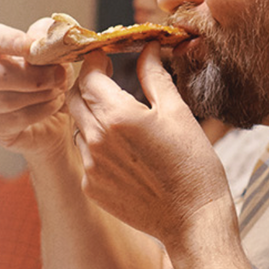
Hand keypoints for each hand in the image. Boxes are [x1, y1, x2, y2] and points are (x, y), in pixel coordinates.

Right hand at [0, 19, 76, 157]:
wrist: (55, 116)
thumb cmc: (48, 77)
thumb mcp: (52, 52)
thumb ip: (48, 36)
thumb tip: (45, 36)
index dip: (11, 42)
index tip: (34, 47)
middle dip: (33, 76)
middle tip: (59, 76)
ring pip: (5, 99)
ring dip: (40, 95)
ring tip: (58, 90)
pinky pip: (14, 119)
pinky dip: (41, 111)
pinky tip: (53, 104)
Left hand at [66, 45, 235, 249]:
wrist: (193, 219)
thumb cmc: (194, 166)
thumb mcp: (178, 114)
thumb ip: (155, 77)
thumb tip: (147, 48)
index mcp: (118, 116)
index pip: (89, 76)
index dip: (95, 61)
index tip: (104, 56)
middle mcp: (96, 140)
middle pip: (75, 99)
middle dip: (88, 85)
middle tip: (107, 81)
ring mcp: (91, 167)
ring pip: (79, 128)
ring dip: (93, 117)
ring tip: (122, 122)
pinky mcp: (92, 188)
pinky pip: (86, 157)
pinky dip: (98, 148)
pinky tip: (125, 155)